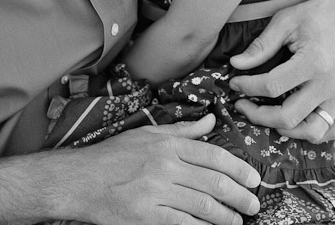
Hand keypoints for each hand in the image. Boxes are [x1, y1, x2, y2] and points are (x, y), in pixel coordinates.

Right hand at [53, 114, 259, 224]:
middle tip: (254, 204)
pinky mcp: (147, 216)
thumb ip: (183, 130)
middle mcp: (165, 165)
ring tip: (238, 221)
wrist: (81, 180)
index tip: (253, 178)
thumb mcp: (148, 134)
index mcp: (167, 144)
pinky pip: (182, 224)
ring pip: (203, 205)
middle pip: (213, 182)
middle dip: (240, 195)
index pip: (212, 155)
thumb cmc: (115, 156)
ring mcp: (156, 192)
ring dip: (226, 216)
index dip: (238, 168)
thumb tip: (211, 120)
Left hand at [229, 0, 334, 142]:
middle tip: (242, 104)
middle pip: (288, 116)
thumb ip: (261, 45)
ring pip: (311, 132)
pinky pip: (331, 132)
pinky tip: (294, 121)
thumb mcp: (286, 21)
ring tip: (266, 116)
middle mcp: (329, 85)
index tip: (234, 83)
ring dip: (284, 130)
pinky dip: (311, 133)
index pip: (272, 86)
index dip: (248, 87)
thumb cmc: (317, 15)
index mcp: (313, 61)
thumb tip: (236, 64)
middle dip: (258, 115)